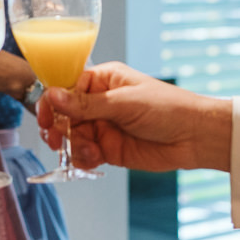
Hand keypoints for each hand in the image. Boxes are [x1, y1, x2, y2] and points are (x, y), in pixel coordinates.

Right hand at [39, 62, 231, 172]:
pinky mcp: (110, 149)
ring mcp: (104, 126)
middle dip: (57, 128)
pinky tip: (94, 159)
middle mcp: (100, 102)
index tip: (43, 117)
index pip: (66, 87)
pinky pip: (85, 154)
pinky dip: (83, 158)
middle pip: (64, 115)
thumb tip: (52, 95)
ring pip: (72, 136)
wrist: (195, 137)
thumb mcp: (124, 103)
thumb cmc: (168, 108)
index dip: (51, 102)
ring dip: (73, 145)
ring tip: (89, 151)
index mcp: (103, 81)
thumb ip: (86, 104)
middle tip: (57, 138)